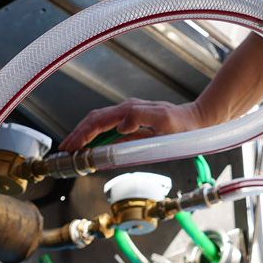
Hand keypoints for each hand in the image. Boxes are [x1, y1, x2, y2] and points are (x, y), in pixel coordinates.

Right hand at [60, 98, 206, 152]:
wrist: (197, 120)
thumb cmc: (183, 124)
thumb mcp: (164, 121)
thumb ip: (141, 119)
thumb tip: (119, 126)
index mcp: (130, 111)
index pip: (98, 122)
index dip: (82, 135)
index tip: (71, 148)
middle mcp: (126, 111)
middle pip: (93, 120)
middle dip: (77, 135)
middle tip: (65, 151)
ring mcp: (128, 116)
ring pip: (98, 123)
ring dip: (83, 135)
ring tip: (72, 149)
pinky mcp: (132, 123)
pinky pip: (108, 128)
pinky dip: (94, 136)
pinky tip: (91, 146)